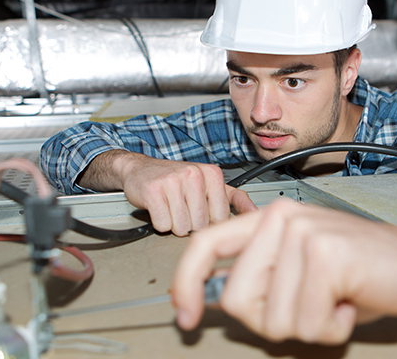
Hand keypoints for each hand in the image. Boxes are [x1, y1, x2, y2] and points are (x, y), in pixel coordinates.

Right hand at [78, 150, 256, 235]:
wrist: (140, 169)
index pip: (221, 217)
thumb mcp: (209, 184)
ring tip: (170, 207)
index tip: (198, 209)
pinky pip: (163, 224)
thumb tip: (256, 213)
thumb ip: (235, 198)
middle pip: (201, 224)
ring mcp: (173, 181)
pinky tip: (159, 208)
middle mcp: (195, 174)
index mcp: (212, 173)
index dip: (208, 221)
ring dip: (173, 223)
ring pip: (182, 227)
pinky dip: (159, 222)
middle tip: (181, 207)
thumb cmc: (176, 180)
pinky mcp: (154, 191)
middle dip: (189, 223)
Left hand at [171, 199, 396, 344]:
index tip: (186, 317)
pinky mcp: (326, 255)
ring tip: (338, 299)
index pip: (206, 244)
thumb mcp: (300, 273)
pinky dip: (333, 326)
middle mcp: (281, 218)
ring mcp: (303, 233)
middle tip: (313, 304)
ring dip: (311, 325)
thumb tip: (212, 301)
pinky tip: (351, 301)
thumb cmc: (363, 273)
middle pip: (237, 299)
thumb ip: (260, 280)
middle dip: (274, 320)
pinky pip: (309, 321)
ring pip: (275, 318)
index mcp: (269, 218)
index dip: (187, 284)